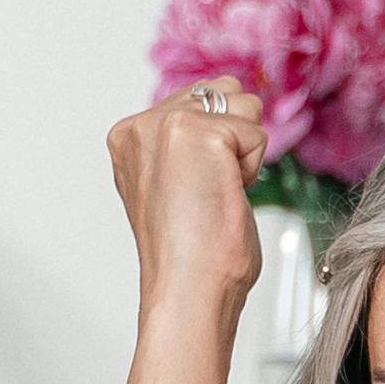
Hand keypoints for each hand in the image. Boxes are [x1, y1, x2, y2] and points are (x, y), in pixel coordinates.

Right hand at [111, 85, 272, 337]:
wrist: (188, 290)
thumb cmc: (191, 253)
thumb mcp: (179, 182)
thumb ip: (188, 142)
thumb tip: (228, 98)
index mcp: (129, 137)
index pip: (198, 100)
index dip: (216, 145)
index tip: (194, 190)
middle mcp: (141, 126)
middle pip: (223, 93)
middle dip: (233, 141)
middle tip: (207, 192)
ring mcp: (166, 124)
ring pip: (244, 106)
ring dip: (243, 153)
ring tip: (214, 193)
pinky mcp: (199, 132)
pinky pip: (256, 133)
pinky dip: (251, 169)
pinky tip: (223, 197)